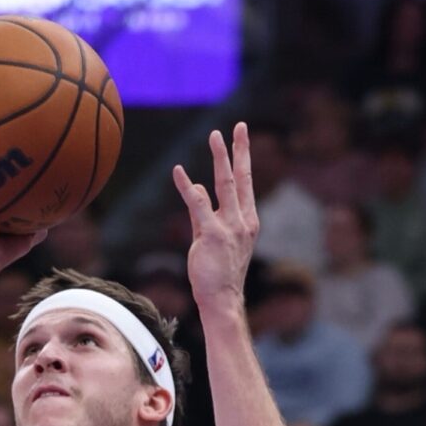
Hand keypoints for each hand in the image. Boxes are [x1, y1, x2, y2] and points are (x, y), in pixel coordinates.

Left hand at [172, 123, 259, 305]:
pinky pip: (198, 204)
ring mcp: (230, 227)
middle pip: (241, 177)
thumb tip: (199, 189)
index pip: (246, 183)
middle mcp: (243, 220)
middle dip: (240, 149)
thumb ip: (205, 214)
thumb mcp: (212, 239)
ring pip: (225, 184)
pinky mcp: (212, 234)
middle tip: (238, 126)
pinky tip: (178, 171)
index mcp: (247, 221)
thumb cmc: (218, 273)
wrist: (222, 299)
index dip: (243, 158)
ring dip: (220, 158)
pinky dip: (187, 186)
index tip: (241, 136)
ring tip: (214, 135)